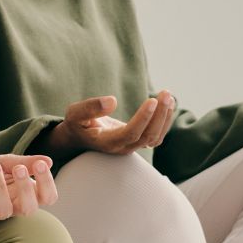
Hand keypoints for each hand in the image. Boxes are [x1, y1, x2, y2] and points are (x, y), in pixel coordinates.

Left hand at [0, 155, 57, 223]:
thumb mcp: (5, 162)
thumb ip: (25, 162)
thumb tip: (48, 160)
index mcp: (26, 193)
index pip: (47, 197)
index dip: (47, 183)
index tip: (40, 165)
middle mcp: (14, 206)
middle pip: (30, 208)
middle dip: (26, 188)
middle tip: (19, 168)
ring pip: (5, 210)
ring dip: (0, 187)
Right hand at [45, 92, 175, 156]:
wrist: (79, 137)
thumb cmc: (77, 124)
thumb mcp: (75, 114)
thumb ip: (90, 108)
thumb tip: (112, 100)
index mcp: (107, 142)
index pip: (130, 133)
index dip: (143, 118)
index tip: (152, 100)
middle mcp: (122, 147)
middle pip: (148, 136)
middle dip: (160, 115)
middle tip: (165, 94)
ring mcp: (131, 146)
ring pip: (155, 137)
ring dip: (165, 117)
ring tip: (168, 96)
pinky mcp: (137, 142)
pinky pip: (156, 136)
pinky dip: (164, 121)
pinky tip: (167, 104)